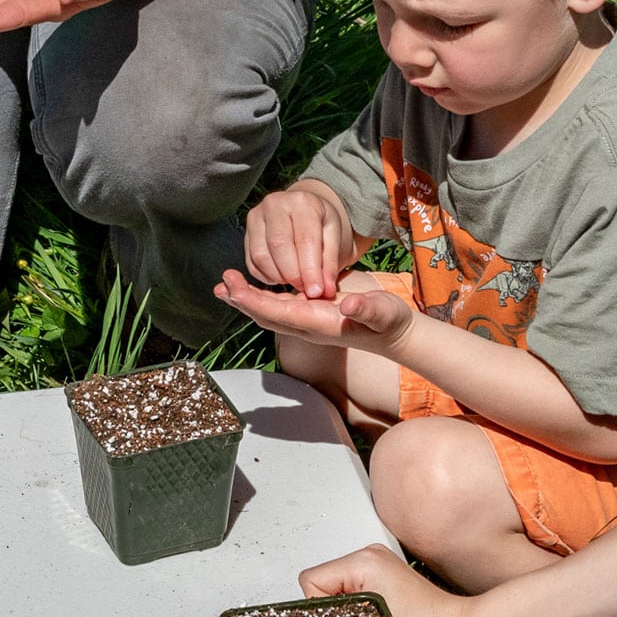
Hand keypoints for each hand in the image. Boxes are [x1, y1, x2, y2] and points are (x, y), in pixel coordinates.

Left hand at [214, 269, 417, 353]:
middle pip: (267, 315)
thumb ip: (367, 309)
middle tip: (222, 283)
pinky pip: (277, 305)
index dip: (256, 303)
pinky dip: (259, 296)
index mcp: (320, 324)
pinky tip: (246, 287)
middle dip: (243, 300)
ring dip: (246, 299)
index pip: (281, 314)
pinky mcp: (309, 310)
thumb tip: (349, 303)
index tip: (235, 290)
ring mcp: (306, 319)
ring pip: (269, 310)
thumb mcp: (384, 313)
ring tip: (224, 286)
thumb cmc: (389, 322)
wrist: (393, 333)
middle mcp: (307, 324)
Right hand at [245, 185, 352, 298]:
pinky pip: (251, 263)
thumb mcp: (335, 238)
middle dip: (293, 274)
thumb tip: (324, 291)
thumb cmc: (322, 224)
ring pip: (261, 256)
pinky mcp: (246, 234)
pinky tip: (283, 276)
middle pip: (278, 245)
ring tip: (297, 282)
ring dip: (279, 277)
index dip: (310, 269)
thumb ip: (330, 264)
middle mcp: (274, 204)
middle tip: (306, 290)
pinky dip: (267, 277)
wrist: (305, 212)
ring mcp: (256, 218)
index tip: (316, 291)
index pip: (304, 239)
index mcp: (302, 202)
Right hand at [301, 544, 471, 616]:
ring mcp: (380, 563)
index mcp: (363, 561)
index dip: (321, 610)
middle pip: (324, 582)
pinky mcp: (388, 574)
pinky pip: (354, 587)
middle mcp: (371, 555)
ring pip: (338, 586)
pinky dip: (359, 605)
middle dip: (334, 609)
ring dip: (347, 608)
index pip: (311, 581)